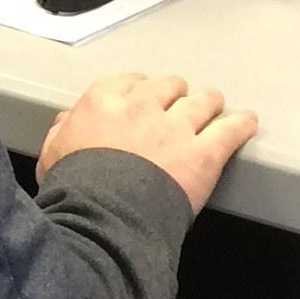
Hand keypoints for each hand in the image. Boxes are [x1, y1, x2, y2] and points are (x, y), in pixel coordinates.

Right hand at [37, 70, 255, 213]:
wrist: (101, 217)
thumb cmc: (73, 189)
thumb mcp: (52, 153)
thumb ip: (63, 130)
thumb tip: (68, 120)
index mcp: (103, 101)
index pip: (129, 81)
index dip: (140, 89)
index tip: (145, 97)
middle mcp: (142, 106)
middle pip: (169, 86)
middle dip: (175, 93)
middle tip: (179, 104)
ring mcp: (176, 128)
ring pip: (202, 101)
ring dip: (208, 102)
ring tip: (214, 104)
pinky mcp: (203, 153)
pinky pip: (230, 130)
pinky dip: (241, 124)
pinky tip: (247, 121)